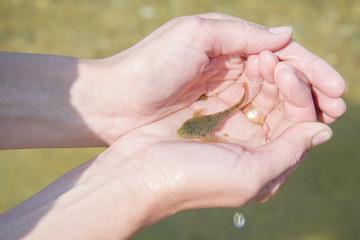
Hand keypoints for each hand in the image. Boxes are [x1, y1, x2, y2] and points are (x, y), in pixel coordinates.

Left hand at [95, 13, 344, 143]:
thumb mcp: (195, 35)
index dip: (310, 68)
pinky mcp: (215, 114)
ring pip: (271, 98)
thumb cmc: (150, 64)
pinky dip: (273, 121)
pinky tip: (290, 131)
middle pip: (281, 76)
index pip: (280, 53)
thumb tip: (287, 36)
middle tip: (337, 108)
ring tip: (323, 120)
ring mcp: (224, 91)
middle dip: (310, 90)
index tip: (335, 88)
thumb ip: (242, 34)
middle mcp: (231, 65)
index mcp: (229, 42)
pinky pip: (252, 115)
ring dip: (298, 108)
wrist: (114, 101)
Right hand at [104, 50, 331, 220]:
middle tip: (274, 62)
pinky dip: (249, 73)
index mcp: (269, 161)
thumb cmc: (193, 180)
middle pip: (286, 106)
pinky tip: (249, 60)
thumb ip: (289, 153)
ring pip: (265, 93)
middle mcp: (256, 143)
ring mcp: (234, 126)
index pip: (302, 123)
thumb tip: (323, 130)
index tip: (288, 75)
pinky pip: (241, 88)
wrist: (141, 172)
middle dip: (288, 81)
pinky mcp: (213, 112)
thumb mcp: (250, 176)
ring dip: (269, 73)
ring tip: (262, 57)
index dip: (303, 97)